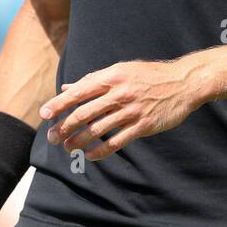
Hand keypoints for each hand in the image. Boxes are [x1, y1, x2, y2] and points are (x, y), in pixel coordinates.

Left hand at [40, 58, 206, 160]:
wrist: (183, 83)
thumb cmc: (149, 75)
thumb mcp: (121, 70)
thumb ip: (94, 80)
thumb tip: (67, 88)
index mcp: (112, 77)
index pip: (79, 92)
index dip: (59, 104)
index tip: (44, 115)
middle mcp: (120, 93)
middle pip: (84, 113)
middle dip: (65, 127)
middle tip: (52, 137)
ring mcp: (131, 110)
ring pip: (98, 129)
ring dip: (79, 141)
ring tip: (68, 147)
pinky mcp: (143, 125)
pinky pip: (116, 141)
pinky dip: (100, 151)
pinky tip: (89, 156)